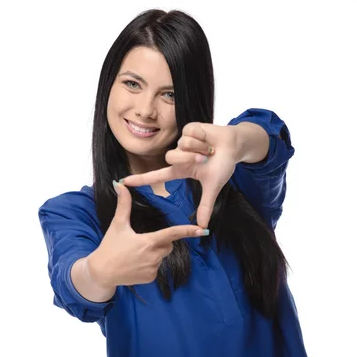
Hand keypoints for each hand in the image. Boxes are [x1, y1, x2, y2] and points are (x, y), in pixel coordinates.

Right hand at [89, 182, 207, 288]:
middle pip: (168, 245)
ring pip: (162, 257)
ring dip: (154, 254)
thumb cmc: (109, 247)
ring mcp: (153, 269)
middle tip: (142, 241)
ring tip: (135, 254)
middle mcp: (153, 256)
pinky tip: (136, 264)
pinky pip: (156, 268)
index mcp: (148, 242)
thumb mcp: (117, 225)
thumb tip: (119, 184)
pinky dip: (149, 265)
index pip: (172, 234)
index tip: (202, 230)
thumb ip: (123, 205)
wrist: (101, 272)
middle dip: (161, 242)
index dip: (187, 231)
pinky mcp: (150, 279)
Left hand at [121, 123, 237, 227]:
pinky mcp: (188, 129)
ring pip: (181, 146)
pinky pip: (189, 134)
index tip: (123, 182)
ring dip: (198, 148)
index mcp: (181, 170)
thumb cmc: (222, 165)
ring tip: (209, 149)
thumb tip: (203, 226)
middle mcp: (179, 156)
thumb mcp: (213, 187)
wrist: (234, 146)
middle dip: (190, 158)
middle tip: (205, 159)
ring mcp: (182, 142)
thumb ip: (205, 206)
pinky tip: (208, 139)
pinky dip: (202, 138)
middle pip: (172, 158)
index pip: (157, 176)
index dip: (141, 179)